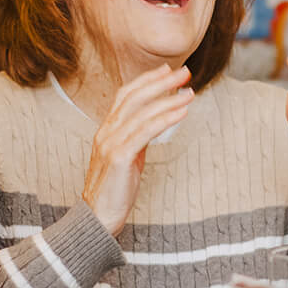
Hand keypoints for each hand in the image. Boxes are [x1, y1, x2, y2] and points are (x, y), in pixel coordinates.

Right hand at [82, 65, 192, 234]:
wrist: (98, 218)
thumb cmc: (114, 190)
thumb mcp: (127, 157)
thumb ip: (137, 138)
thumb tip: (156, 123)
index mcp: (106, 130)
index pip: (126, 95)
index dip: (147, 80)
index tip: (168, 70)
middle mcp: (106, 132)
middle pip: (134, 97)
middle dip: (161, 82)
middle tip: (184, 73)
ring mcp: (110, 144)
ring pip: (142, 112)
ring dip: (168, 99)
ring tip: (189, 92)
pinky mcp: (119, 158)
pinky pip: (144, 132)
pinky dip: (164, 119)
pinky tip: (181, 113)